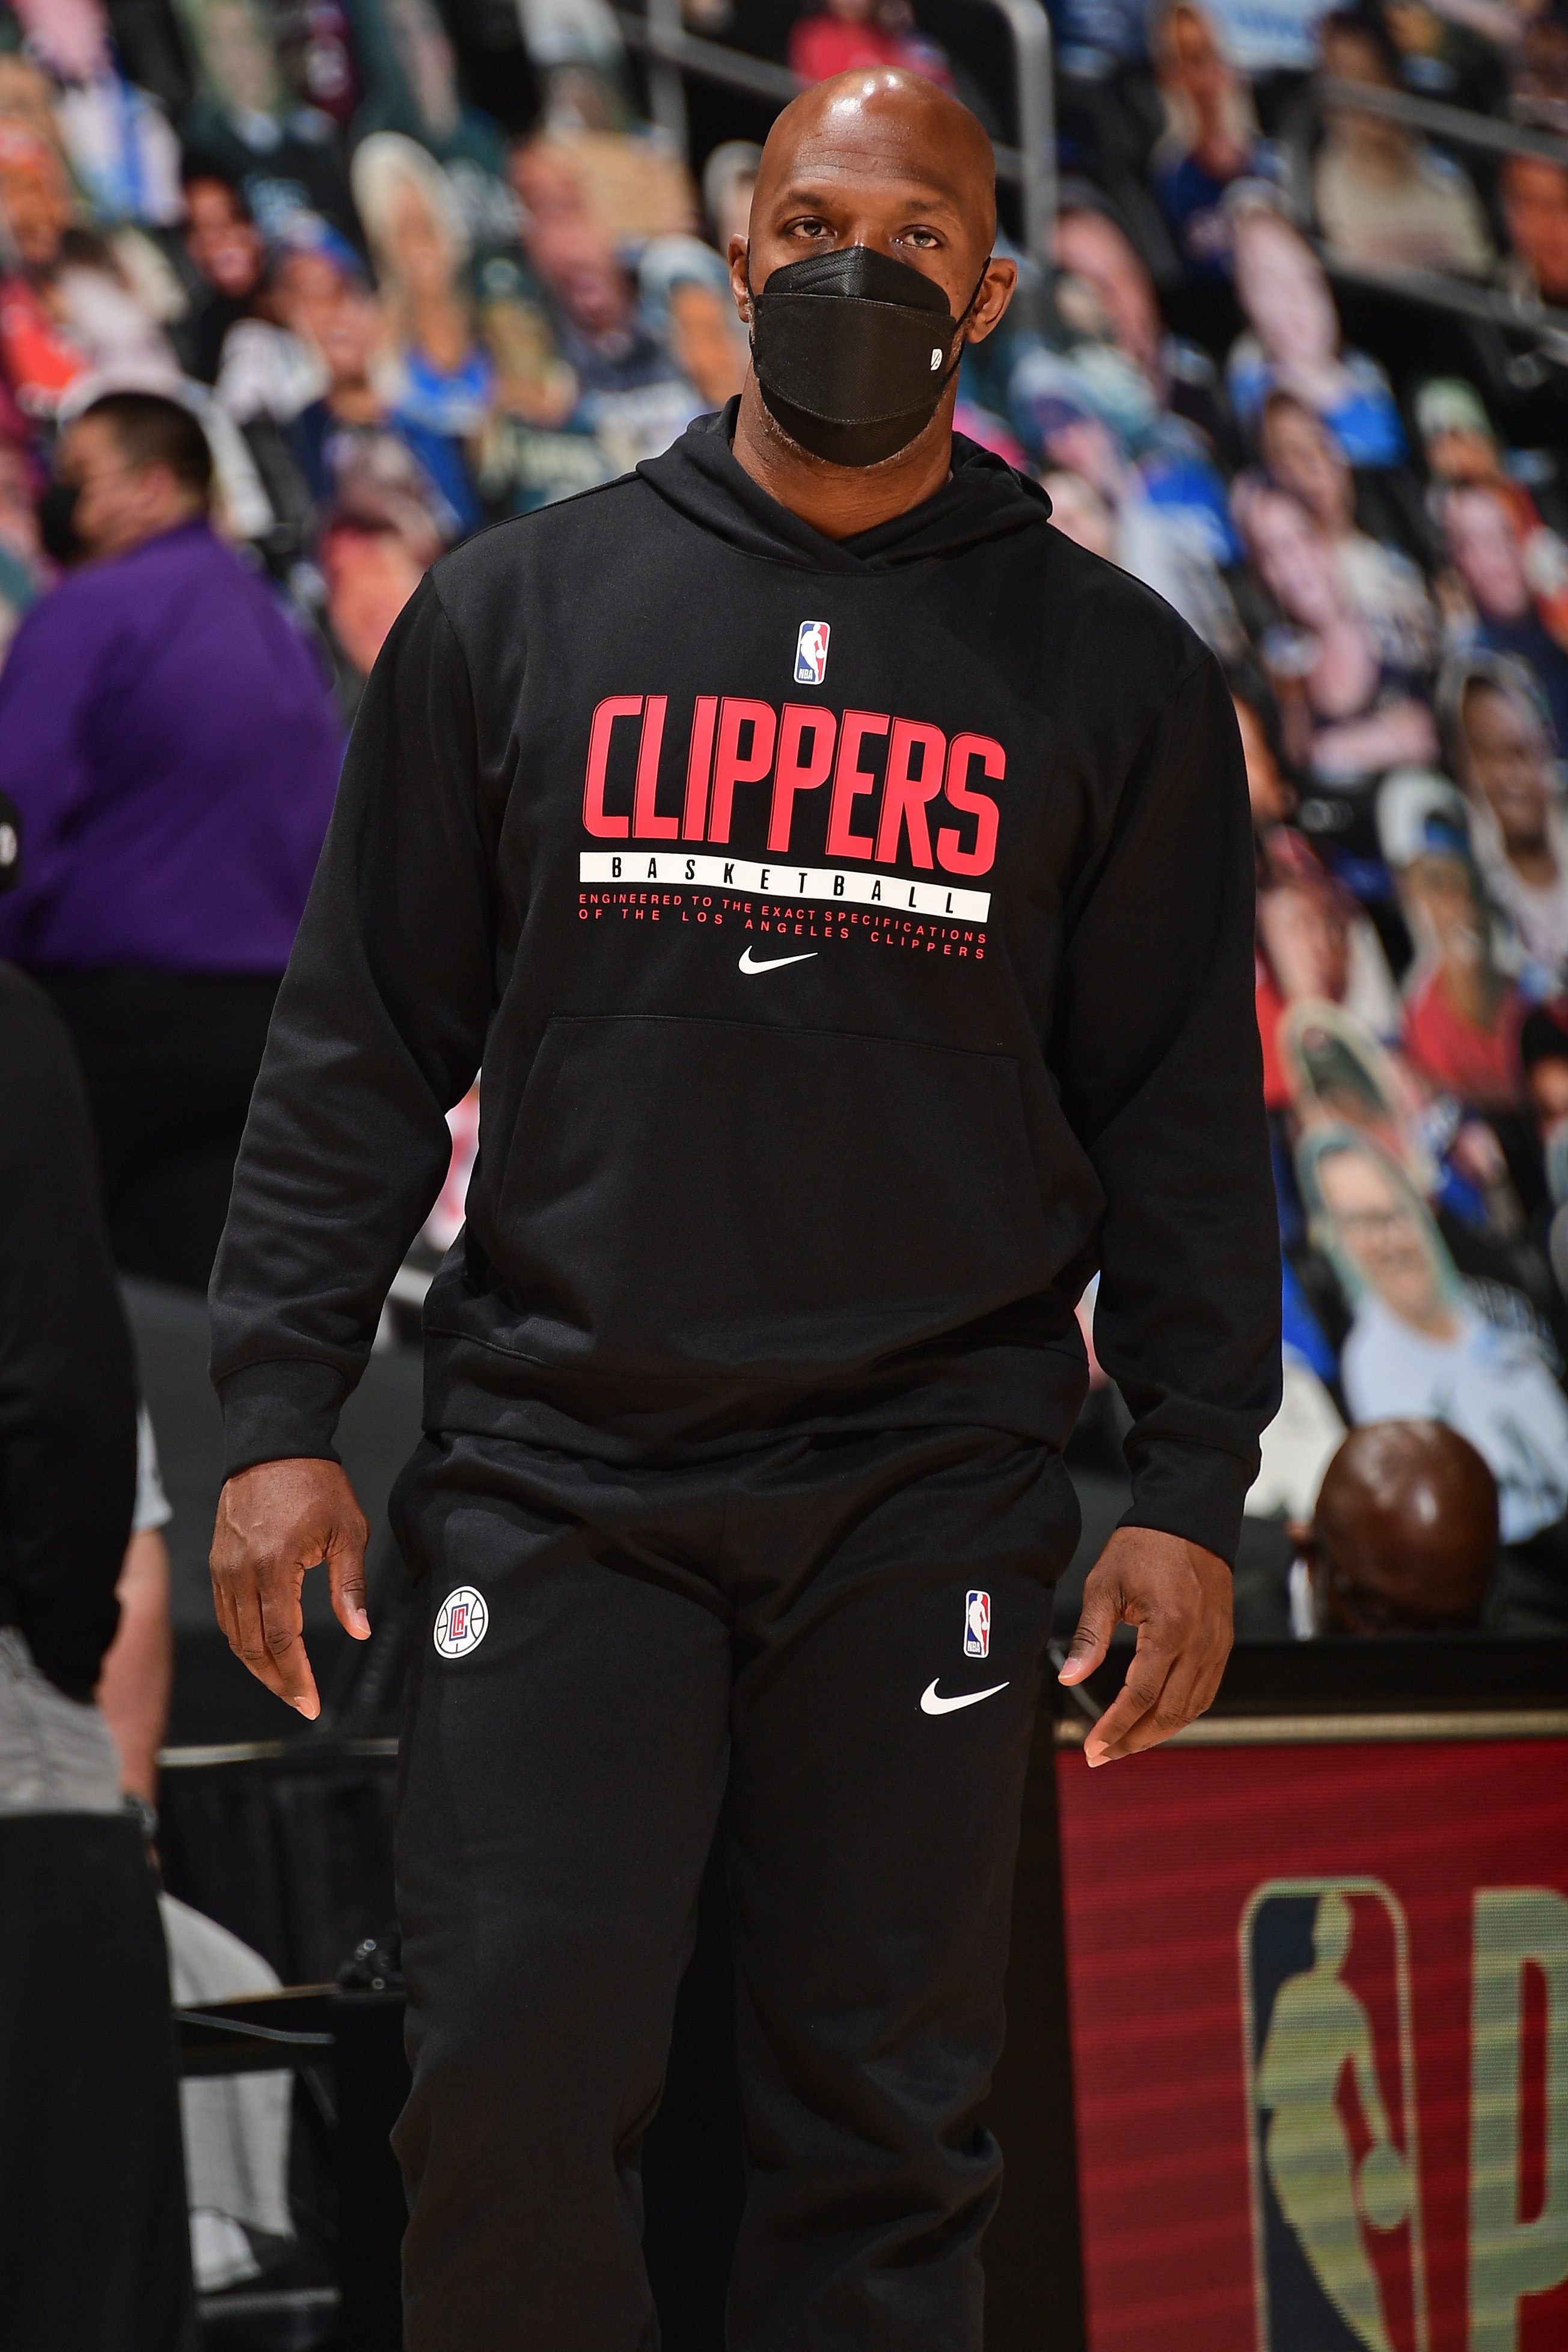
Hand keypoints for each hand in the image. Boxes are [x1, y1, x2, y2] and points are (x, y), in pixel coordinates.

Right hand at [210, 1459, 370, 1717]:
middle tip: (299, 1702)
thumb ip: (350, 1586)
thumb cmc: (315, 1484)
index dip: (296, 1676)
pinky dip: (242, 1639)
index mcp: (274, 1567)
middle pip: (252, 1647)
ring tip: (284, 1682)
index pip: (282, 1639)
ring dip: (258, 1665)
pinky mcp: (217, 1563)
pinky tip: (262, 1649)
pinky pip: (225, 1613)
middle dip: (276, 1680)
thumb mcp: (347, 1531)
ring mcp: (223, 1569)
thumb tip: (360, 1631)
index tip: (311, 1702)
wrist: (273, 1446)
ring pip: (234, 1635)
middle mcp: (241, 1573)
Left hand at [1056, 1526, 1231, 1767]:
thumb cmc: (1144, 1546)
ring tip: (1124, 1743)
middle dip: (1133, 1740)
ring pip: (1191, 1710)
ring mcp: (1216, 1646)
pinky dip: (1181, 1714)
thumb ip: (1089, 1634)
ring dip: (1157, 1733)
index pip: (1141, 1696)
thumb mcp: (1104, 1584)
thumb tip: (1069, 1676)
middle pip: (1168, 1713)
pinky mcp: (1223, 1644)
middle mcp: (1200, 1644)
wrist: (1190, 1520)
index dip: (1115, 1727)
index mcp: (1170, 1629)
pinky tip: (1157, 1719)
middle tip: (1101, 1755)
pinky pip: (1205, 1693)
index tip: (1093, 1747)